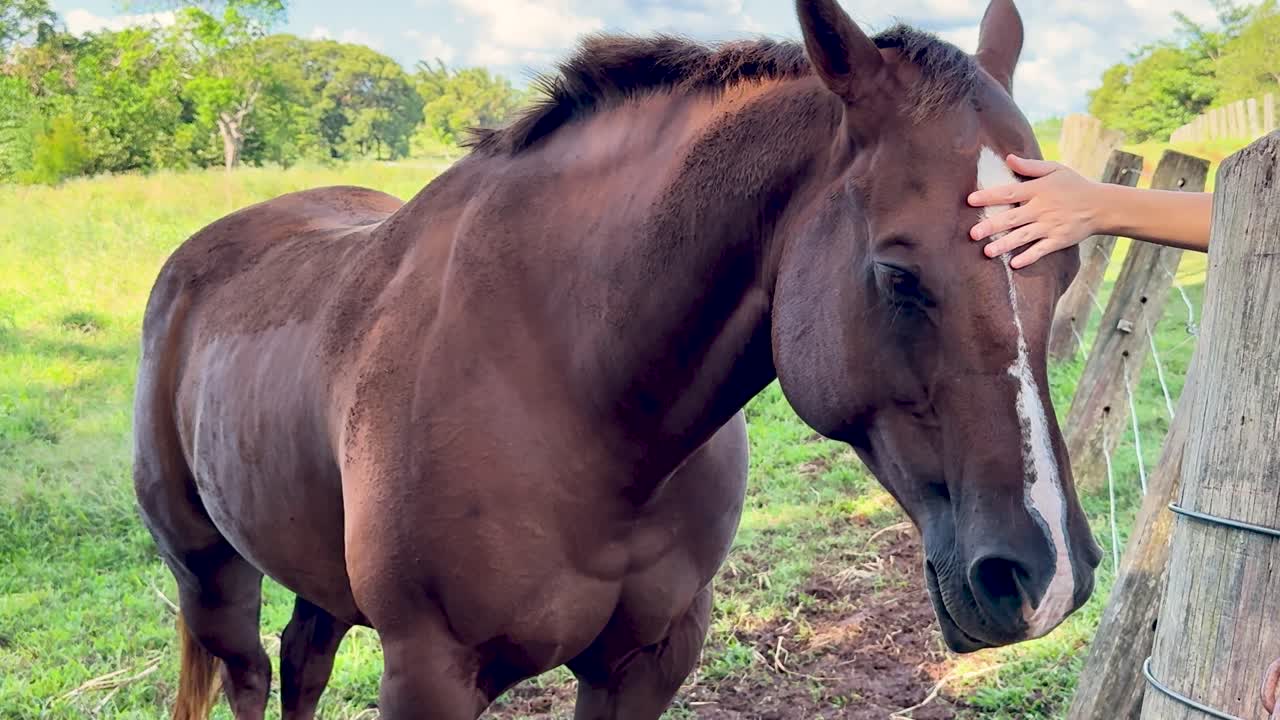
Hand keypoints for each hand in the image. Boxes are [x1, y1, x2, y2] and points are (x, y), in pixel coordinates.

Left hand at [968, 154, 1101, 268]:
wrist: (1101, 205)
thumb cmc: (1074, 186)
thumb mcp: (1055, 170)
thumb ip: (1030, 167)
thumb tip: (1008, 158)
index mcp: (1039, 190)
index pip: (1009, 192)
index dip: (989, 196)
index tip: (970, 200)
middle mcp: (1042, 209)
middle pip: (1013, 218)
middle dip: (992, 226)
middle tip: (973, 233)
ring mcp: (1051, 226)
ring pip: (1024, 237)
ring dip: (1005, 244)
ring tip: (987, 252)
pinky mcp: (1059, 240)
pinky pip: (1041, 250)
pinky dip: (1029, 257)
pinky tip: (1013, 264)